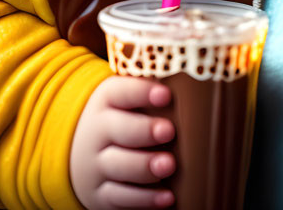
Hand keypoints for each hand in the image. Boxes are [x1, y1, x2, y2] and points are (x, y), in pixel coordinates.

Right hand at [69, 76, 176, 208]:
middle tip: (168, 131)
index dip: (142, 92)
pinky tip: (167, 197)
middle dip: (144, 130)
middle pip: (117, 129)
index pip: (120, 92)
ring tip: (169, 164)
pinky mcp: (100, 194)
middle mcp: (97, 132)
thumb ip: (153, 93)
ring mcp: (96, 165)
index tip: (166, 94)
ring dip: (144, 166)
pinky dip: (144, 199)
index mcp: (106, 101)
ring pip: (117, 165)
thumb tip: (200, 83)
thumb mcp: (127, 102)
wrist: (82, 155)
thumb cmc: (123, 120)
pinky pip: (120, 198)